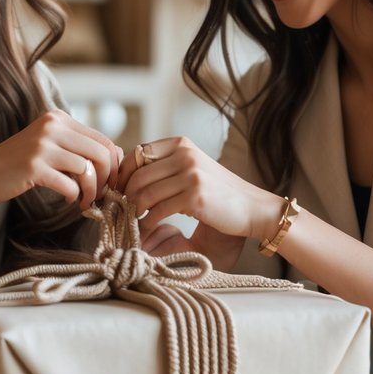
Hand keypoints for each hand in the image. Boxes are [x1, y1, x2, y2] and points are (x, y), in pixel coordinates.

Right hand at [0, 110, 120, 211]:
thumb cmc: (20, 164)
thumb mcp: (49, 145)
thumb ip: (76, 146)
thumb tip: (115, 158)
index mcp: (58, 118)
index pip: (103, 139)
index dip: (114, 164)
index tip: (111, 181)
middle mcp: (52, 126)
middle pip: (101, 152)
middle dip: (107, 178)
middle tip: (102, 193)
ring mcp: (42, 145)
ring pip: (87, 169)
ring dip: (92, 190)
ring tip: (85, 200)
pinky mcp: (34, 166)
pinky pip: (70, 184)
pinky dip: (75, 196)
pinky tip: (70, 200)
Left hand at [117, 136, 283, 256]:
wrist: (254, 208)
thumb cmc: (220, 194)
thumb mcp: (191, 170)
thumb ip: (165, 169)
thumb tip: (125, 179)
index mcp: (181, 144)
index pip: (137, 153)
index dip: (123, 173)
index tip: (118, 191)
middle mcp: (185, 154)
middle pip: (137, 173)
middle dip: (125, 195)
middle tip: (121, 211)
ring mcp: (190, 174)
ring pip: (144, 192)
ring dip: (133, 210)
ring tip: (132, 221)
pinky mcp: (194, 196)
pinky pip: (157, 210)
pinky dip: (146, 222)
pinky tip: (146, 228)